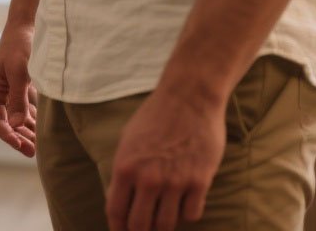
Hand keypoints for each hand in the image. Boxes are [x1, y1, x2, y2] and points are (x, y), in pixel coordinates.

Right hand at [0, 28, 36, 156]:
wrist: (27, 26)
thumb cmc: (19, 45)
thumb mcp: (19, 71)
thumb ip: (18, 98)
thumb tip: (16, 125)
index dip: (7, 136)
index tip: (21, 146)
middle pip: (7, 123)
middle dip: (19, 138)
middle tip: (34, 152)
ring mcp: (10, 91)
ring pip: (17, 119)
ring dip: (27, 132)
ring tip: (40, 146)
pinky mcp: (22, 88)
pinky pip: (26, 110)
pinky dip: (33, 121)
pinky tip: (43, 130)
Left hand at [106, 85, 225, 230]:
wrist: (189, 98)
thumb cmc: (156, 116)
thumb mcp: (128, 140)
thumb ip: (124, 171)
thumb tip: (121, 199)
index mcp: (125, 167)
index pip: (116, 213)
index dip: (118, 229)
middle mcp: (148, 179)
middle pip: (140, 226)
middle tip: (145, 230)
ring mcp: (175, 182)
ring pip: (166, 225)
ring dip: (164, 226)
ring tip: (164, 218)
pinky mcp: (199, 181)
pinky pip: (192, 214)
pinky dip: (187, 213)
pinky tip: (185, 203)